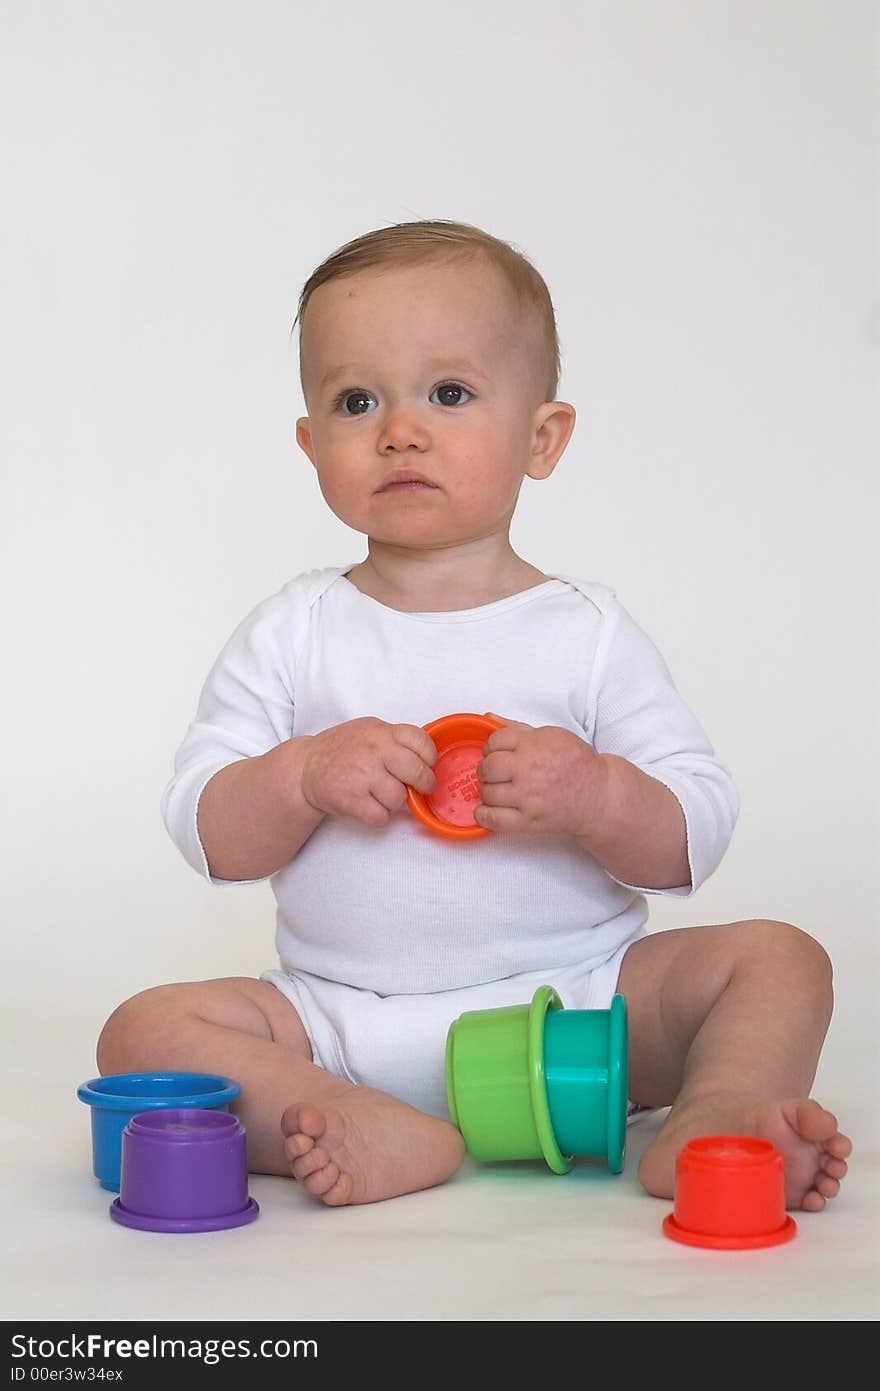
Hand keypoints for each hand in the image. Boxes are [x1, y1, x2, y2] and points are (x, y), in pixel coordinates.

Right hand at [299, 717, 435, 828]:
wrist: (306, 767)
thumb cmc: (342, 750)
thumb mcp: (369, 730)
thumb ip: (396, 739)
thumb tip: (428, 757)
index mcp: (381, 732)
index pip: (422, 742)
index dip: (430, 758)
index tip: (427, 765)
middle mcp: (373, 751)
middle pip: (418, 773)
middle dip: (424, 784)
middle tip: (419, 787)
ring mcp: (362, 775)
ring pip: (400, 799)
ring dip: (394, 802)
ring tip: (380, 794)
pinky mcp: (351, 800)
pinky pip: (382, 817)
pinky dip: (378, 817)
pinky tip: (369, 806)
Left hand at [473, 712, 606, 835]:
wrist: (599, 795)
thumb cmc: (578, 764)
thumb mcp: (552, 736)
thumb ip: (518, 728)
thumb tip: (490, 717)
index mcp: (534, 744)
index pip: (494, 741)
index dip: (491, 747)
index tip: (495, 753)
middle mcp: (528, 769)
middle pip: (487, 767)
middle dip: (486, 769)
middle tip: (494, 773)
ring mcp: (527, 796)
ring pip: (487, 793)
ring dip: (487, 791)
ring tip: (498, 790)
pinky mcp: (529, 820)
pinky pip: (494, 819)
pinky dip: (484, 815)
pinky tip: (486, 810)